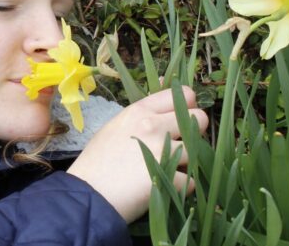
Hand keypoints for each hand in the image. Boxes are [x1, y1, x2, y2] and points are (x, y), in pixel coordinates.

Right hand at [67, 87, 208, 222]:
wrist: (88, 194)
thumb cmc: (97, 161)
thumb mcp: (116, 127)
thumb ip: (142, 115)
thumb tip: (166, 97)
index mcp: (140, 111)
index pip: (181, 95)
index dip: (186, 107)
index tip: (180, 120)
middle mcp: (154, 125)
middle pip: (199, 118)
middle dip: (194, 133)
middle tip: (178, 146)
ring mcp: (163, 151)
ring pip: (198, 150)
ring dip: (188, 161)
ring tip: (169, 169)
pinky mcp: (169, 177)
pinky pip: (191, 180)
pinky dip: (182, 187)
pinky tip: (165, 188)